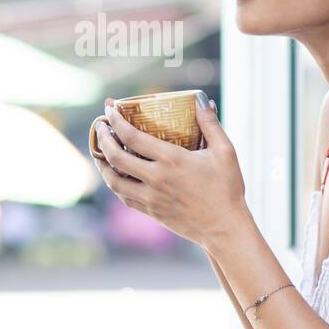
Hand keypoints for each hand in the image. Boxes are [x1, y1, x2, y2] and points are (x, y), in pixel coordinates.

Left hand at [90, 95, 247, 248]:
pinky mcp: (151, 212)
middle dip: (102, 138)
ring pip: (114, 180)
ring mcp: (151, 197)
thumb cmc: (227, 188)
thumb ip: (210, 124)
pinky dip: (114, 183)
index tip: (109, 110)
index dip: (116, 121)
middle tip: (100, 126)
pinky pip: (124, 196)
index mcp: (172, 160)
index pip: (132, 136)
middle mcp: (156, 178)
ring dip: (102, 163)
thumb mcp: (225, 151)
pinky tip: (115, 174)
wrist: (225, 228)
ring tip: (100, 150)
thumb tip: (200, 100)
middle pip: (116, 156)